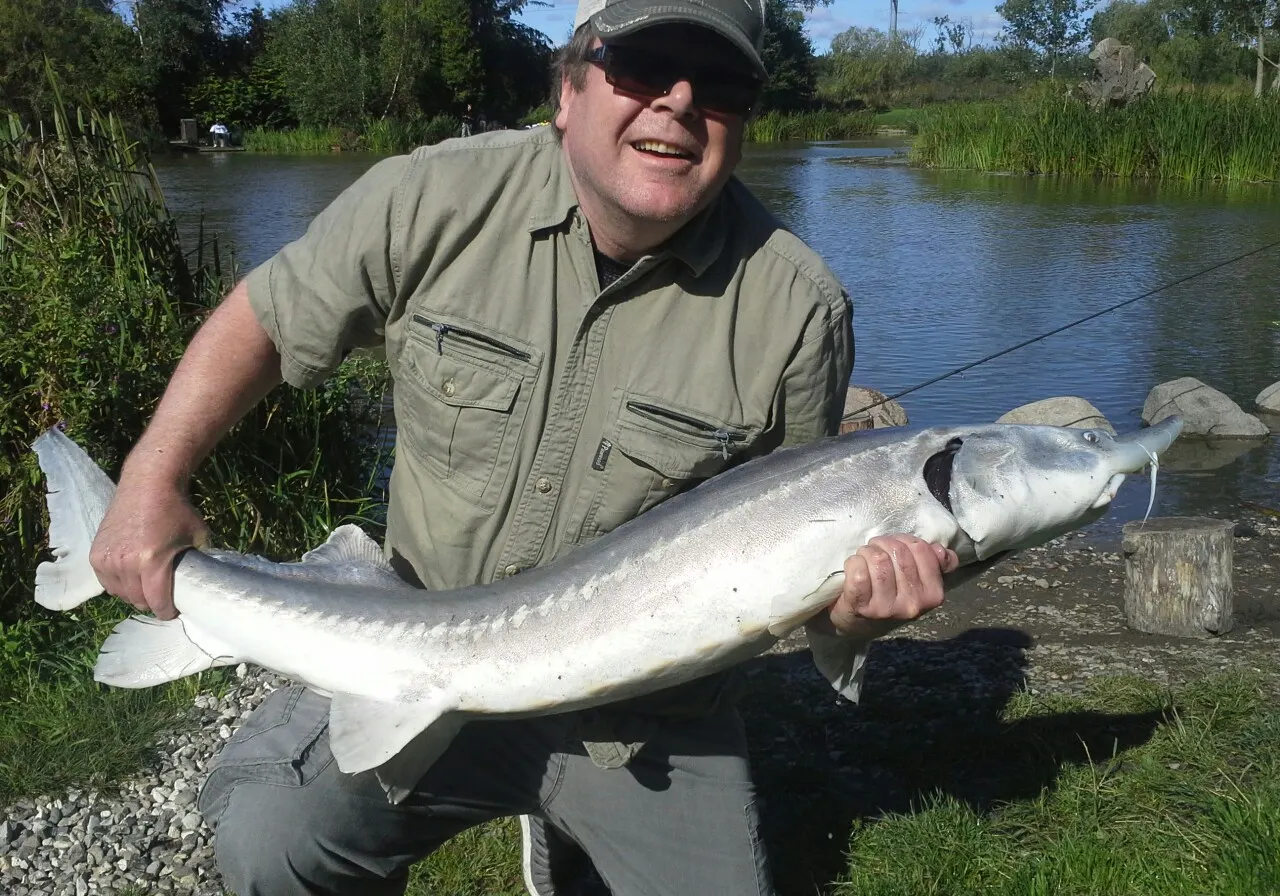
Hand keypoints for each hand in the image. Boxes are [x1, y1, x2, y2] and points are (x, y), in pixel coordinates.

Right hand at [89, 479, 210, 619]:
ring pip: (119, 593)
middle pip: (137, 600)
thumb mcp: (198, 536)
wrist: (148, 484)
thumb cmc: (177, 510)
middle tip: (161, 600)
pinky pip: (106, 581)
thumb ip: (201, 560)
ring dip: (133, 595)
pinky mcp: (96, 553)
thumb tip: (206, 579)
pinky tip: (130, 580)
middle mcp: (125, 563)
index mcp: (151, 561)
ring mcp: (107, 559)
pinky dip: (118, 585)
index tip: (173, 612)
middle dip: (151, 603)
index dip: (166, 611)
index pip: (156, 601)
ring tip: (146, 590)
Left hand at [824, 534, 957, 637]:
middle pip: (898, 552)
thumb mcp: (916, 580)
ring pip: (878, 559)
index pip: (921, 549)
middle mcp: (913, 603)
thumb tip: (942, 551)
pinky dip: (853, 563)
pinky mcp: (862, 607)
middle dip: (883, 544)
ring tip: (864, 558)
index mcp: (932, 594)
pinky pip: (859, 572)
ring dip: (867, 552)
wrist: (857, 621)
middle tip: (875, 550)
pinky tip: (854, 568)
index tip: (894, 546)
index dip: (904, 540)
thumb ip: (933, 563)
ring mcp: (887, 608)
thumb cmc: (888, 593)